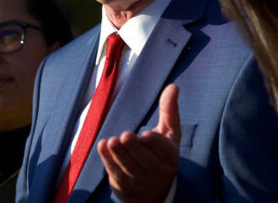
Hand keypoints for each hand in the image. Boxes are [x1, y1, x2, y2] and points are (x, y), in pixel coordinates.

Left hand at [97, 84, 180, 201]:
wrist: (155, 190)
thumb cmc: (162, 152)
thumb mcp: (170, 133)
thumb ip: (170, 110)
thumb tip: (173, 86)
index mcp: (170, 156)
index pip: (164, 150)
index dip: (155, 143)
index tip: (146, 135)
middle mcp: (157, 171)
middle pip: (144, 160)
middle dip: (134, 148)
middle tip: (125, 136)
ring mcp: (140, 181)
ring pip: (128, 168)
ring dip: (119, 154)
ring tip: (112, 141)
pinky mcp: (124, 186)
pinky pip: (115, 172)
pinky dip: (108, 160)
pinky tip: (103, 146)